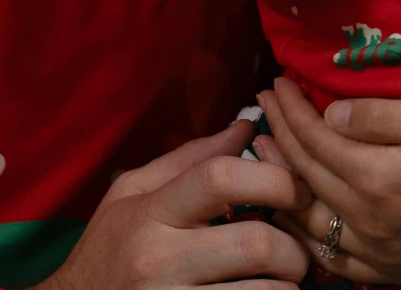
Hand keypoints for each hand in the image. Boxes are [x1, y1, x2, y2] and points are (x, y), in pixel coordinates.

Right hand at [34, 120, 311, 289]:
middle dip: (293, 248)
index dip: (273, 178)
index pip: (221, 178)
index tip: (293, 189)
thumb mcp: (130, 194)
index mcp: (151, 212)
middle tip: (294, 251)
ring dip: (286, 288)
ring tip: (280, 281)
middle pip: (256, 243)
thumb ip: (188, 159)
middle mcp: (159, 259)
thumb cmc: (106, 250)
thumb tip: (246, 127)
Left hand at [250, 81, 400, 283]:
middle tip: (262, 109)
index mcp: (376, 176)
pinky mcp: (395, 270)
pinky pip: (337, 261)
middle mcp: (369, 219)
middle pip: (307, 175)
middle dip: (279, 138)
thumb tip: (331, 113)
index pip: (315, 138)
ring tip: (267, 158)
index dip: (290, 110)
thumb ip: (381, 116)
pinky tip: (303, 220)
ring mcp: (380, 250)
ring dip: (284, 186)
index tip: (276, 84)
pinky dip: (310, 238)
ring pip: (312, 220)